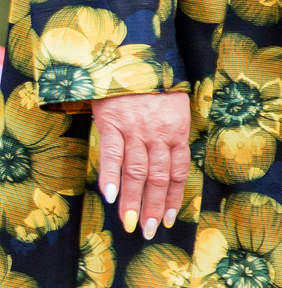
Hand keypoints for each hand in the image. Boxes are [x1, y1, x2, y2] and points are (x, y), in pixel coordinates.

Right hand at [94, 89, 191, 237]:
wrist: (131, 57)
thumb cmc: (151, 85)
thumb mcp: (172, 109)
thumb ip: (170, 136)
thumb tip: (167, 166)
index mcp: (177, 131)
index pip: (177, 173)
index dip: (172, 198)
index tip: (167, 220)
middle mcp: (158, 134)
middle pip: (157, 178)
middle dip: (153, 207)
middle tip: (146, 231)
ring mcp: (135, 129)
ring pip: (137, 171)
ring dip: (134, 200)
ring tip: (129, 222)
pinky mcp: (111, 122)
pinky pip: (111, 154)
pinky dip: (111, 176)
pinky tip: (110, 196)